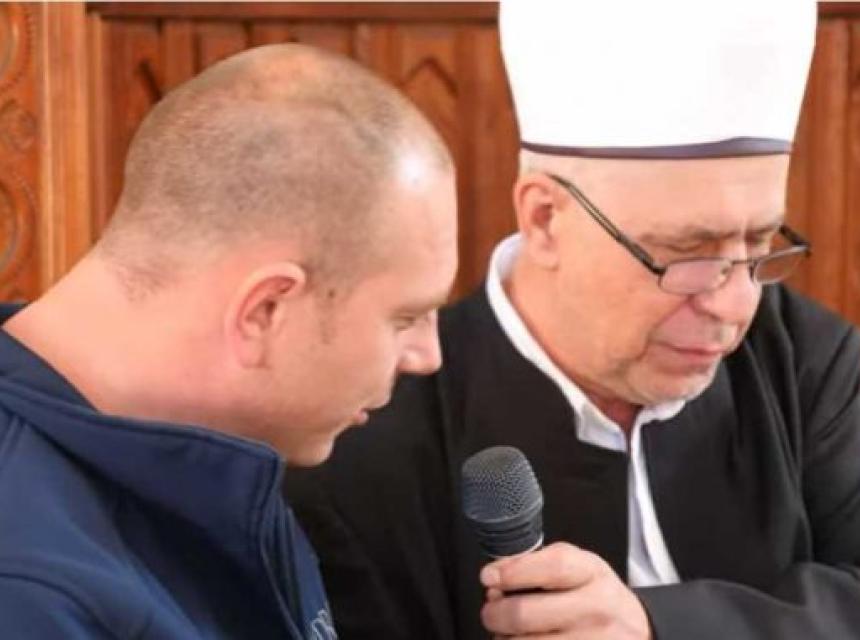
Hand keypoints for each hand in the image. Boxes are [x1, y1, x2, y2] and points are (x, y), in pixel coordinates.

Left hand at [479, 542, 651, 638]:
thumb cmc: (598, 596)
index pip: (550, 568)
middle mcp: (596, 610)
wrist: (636, 631)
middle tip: (492, 611)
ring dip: (504, 639)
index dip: (512, 572)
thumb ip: (536, 563)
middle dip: (494, 614)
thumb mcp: (579, 566)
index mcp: (592, 575)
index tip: (489, 577)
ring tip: (509, 632)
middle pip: (525, 614)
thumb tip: (495, 575)